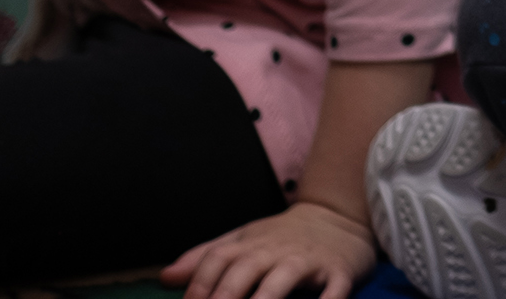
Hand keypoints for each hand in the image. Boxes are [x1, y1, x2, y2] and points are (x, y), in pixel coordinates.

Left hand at [163, 199, 375, 298]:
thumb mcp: (243, 239)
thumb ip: (205, 258)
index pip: (217, 259)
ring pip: (285, 277)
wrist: (339, 215)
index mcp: (250, 244)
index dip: (199, 284)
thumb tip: (165, 277)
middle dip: (227, 294)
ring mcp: (309, 260)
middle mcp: (276, 251)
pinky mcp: (339, 271)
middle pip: (246, 268)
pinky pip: (334, 288)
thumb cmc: (282, 237)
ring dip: (268, 298)